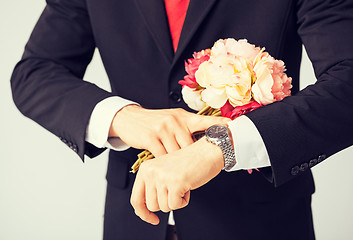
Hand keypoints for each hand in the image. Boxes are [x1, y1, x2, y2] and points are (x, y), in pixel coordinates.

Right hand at [109, 105, 228, 156]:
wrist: (130, 118)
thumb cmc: (154, 122)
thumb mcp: (172, 119)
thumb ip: (186, 128)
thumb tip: (203, 139)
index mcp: (183, 117)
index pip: (204, 120)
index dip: (218, 123)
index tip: (231, 125)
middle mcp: (175, 121)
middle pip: (191, 145)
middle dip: (193, 157)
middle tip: (198, 166)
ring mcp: (163, 129)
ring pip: (177, 153)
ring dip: (178, 164)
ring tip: (180, 170)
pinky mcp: (151, 138)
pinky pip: (163, 156)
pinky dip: (166, 165)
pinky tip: (166, 168)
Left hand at [130, 138, 223, 224]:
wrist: (206, 152)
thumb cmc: (188, 162)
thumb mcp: (163, 171)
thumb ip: (152, 186)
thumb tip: (144, 209)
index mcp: (145, 168)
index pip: (136, 199)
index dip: (143, 213)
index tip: (152, 219)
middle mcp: (151, 172)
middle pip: (152, 206)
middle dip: (166, 203)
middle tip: (175, 189)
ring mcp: (162, 177)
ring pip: (164, 207)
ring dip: (176, 200)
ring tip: (182, 185)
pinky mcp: (175, 183)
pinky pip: (176, 205)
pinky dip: (184, 200)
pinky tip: (187, 187)